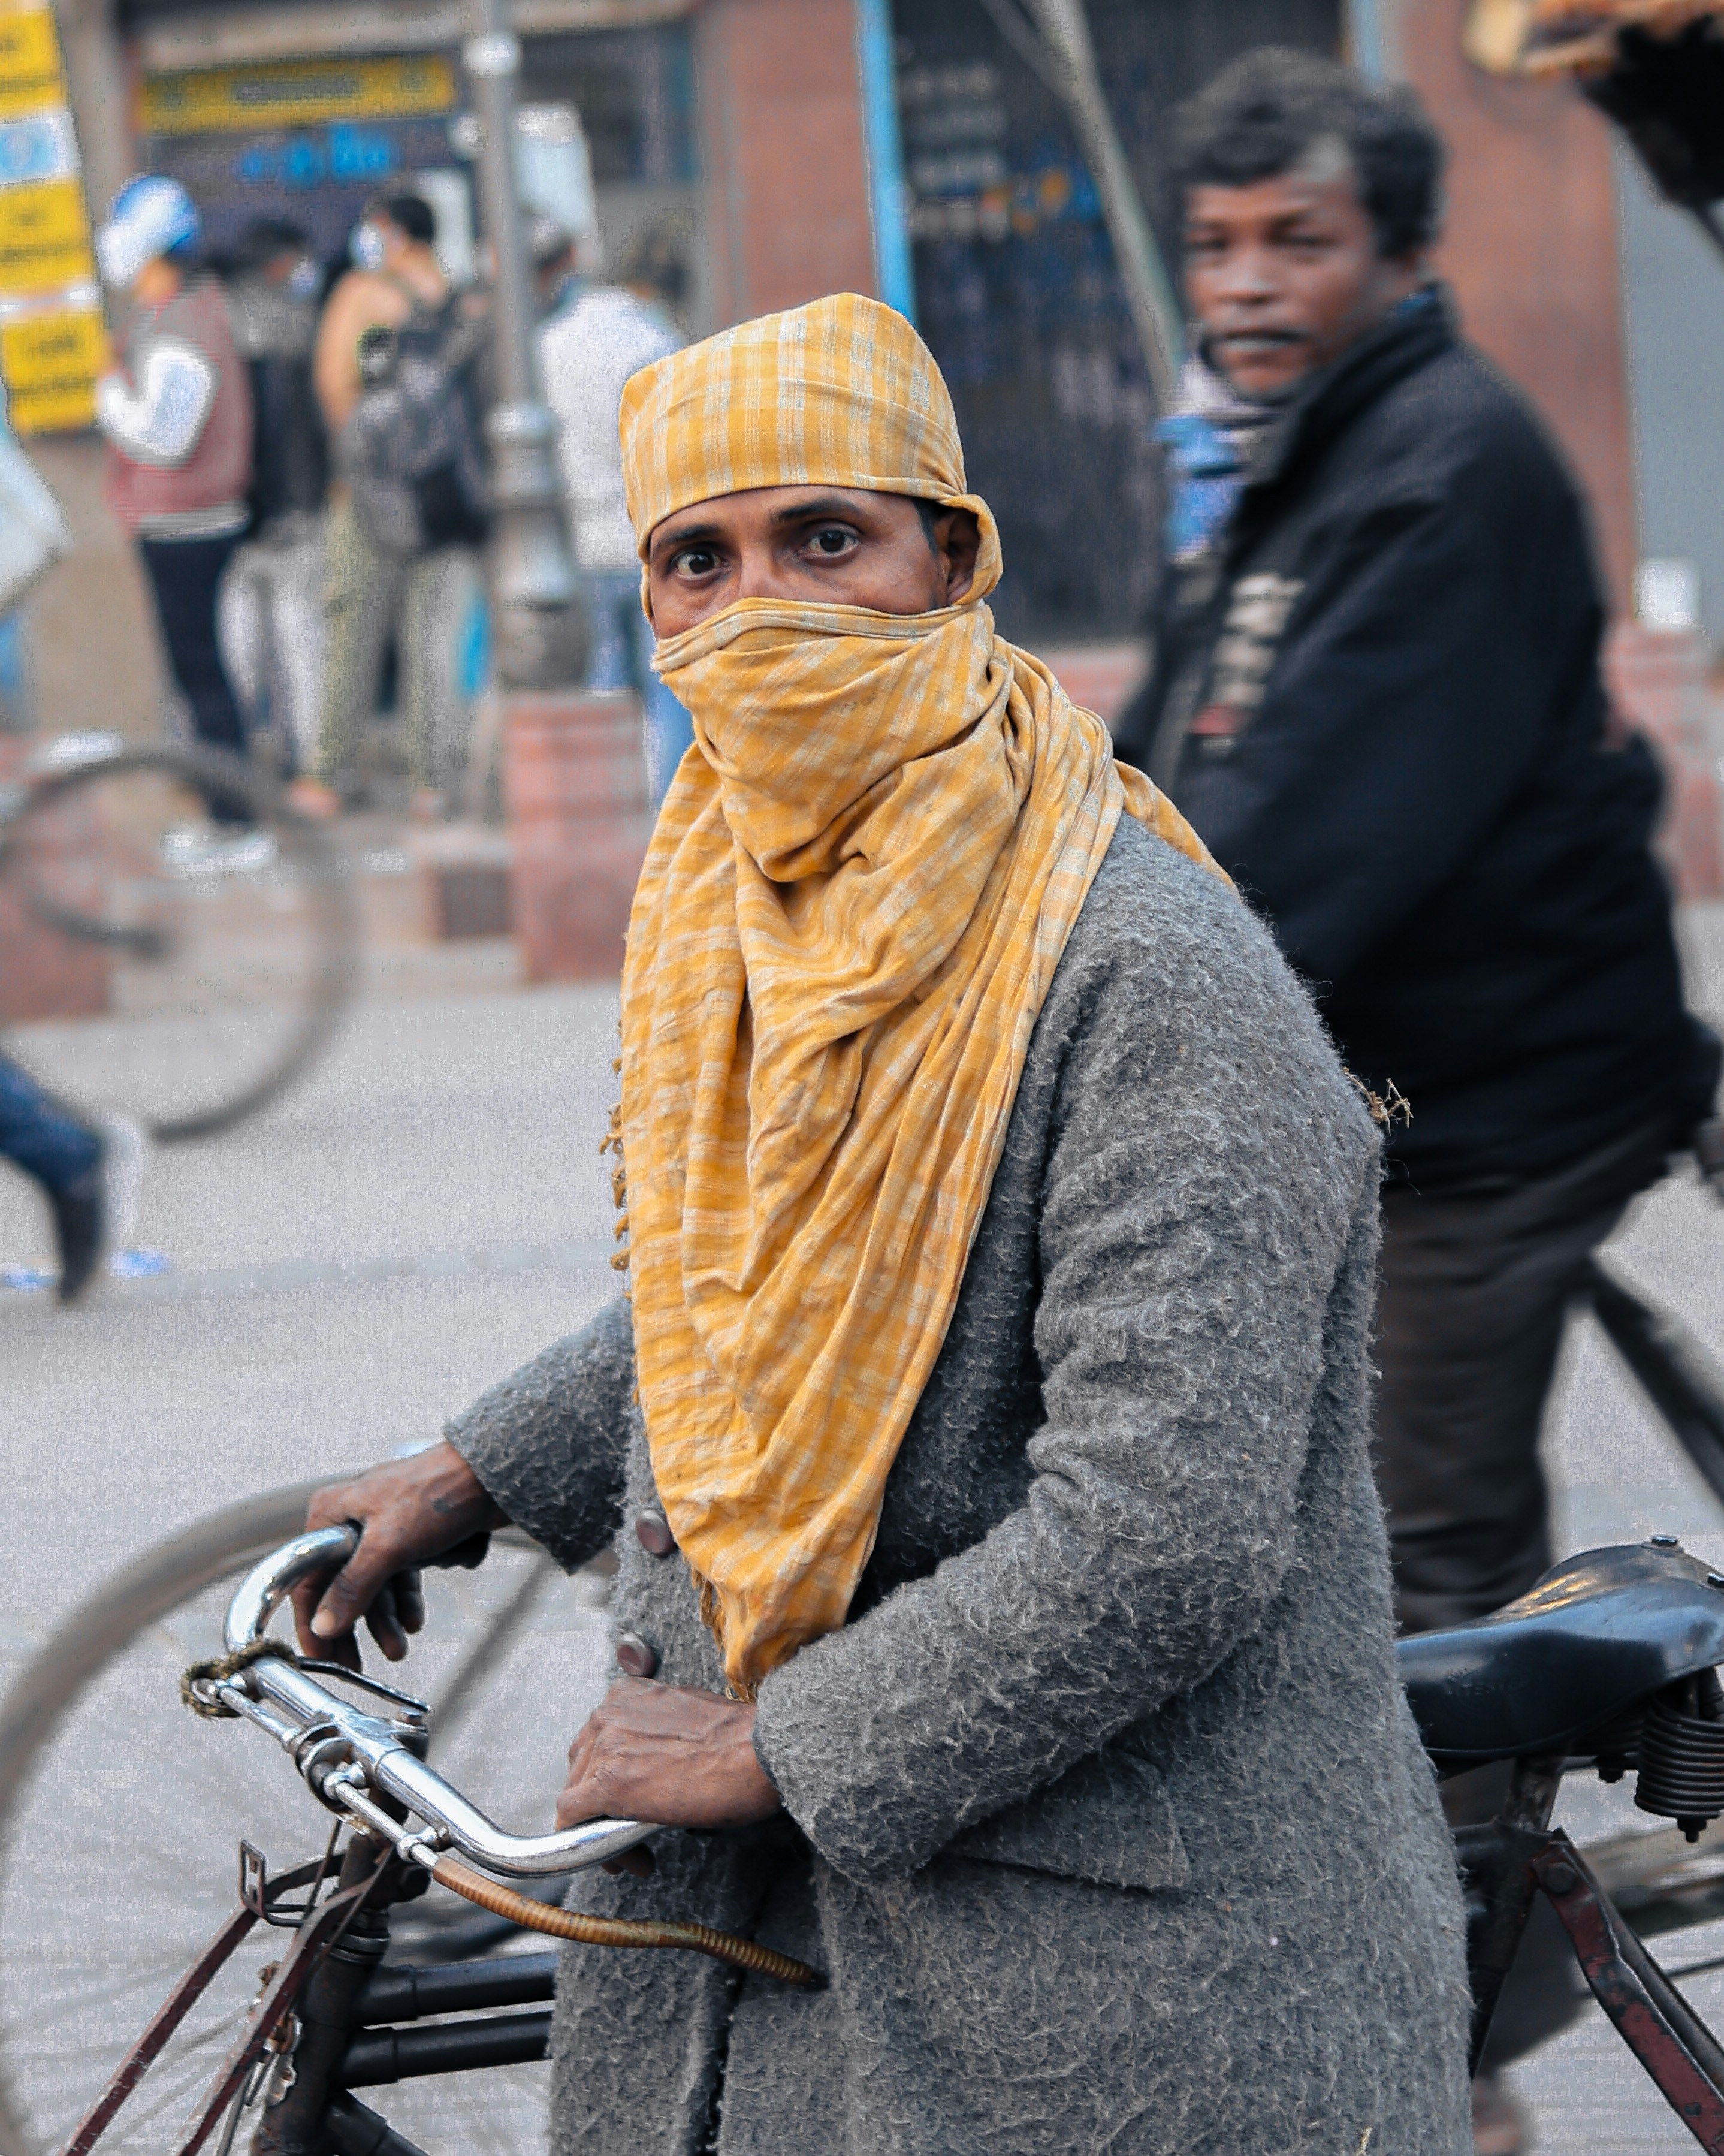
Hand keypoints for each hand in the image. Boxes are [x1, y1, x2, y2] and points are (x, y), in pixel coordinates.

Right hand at [291, 1441, 508, 1667]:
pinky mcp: (413, 1536)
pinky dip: (408, 1600)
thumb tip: (325, 1626)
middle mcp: (353, 1520)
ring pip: (376, 1587)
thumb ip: (354, 1587)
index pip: (309, 1578)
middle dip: (354, 1627)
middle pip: (343, 1587)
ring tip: (398, 1649)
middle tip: (355, 1666)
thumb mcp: (389, 1546)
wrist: (495, 1474)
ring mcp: (384, 1529)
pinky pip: (403, 1577)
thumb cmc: (439, 1493)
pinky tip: (415, 1621)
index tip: (319, 1655)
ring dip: (386, 1621)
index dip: (312, 1620)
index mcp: (334, 1513)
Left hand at [557, 1679, 781, 1854]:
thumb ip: (655, 1732)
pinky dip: (590, 1846)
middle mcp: (608, 1713)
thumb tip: (649, 1763)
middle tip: (632, 1833)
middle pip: (582, 1769)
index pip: (597, 1741)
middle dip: (603, 1806)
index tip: (633, 1802)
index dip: (609, 1778)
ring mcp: (605, 1747)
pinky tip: (626, 1861)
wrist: (758, 1751)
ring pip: (576, 1798)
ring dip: (603, 1829)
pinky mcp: (609, 1785)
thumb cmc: (739, 1739)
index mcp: (626, 1694)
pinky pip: (572, 1820)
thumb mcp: (686, 1716)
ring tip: (638, 1853)